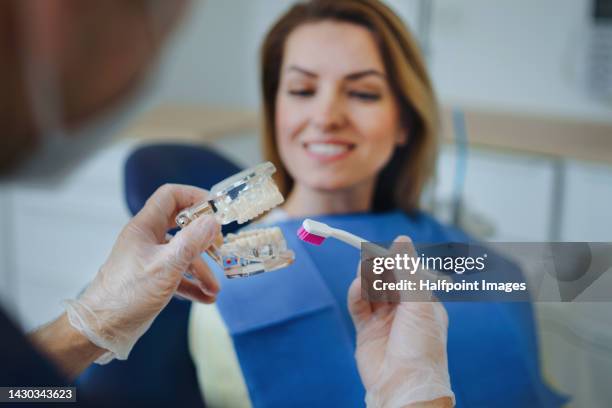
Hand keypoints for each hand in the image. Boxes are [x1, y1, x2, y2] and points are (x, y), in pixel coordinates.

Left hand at [63, 184, 220, 362]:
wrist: (101, 330)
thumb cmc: (126, 296)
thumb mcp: (165, 267)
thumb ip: (191, 242)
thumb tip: (213, 221)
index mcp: (144, 227)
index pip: (171, 196)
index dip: (195, 197)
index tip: (215, 210)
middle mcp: (146, 239)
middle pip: (181, 225)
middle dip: (204, 237)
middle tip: (220, 247)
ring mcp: (149, 259)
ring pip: (182, 254)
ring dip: (202, 270)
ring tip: (215, 288)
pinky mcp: (151, 279)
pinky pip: (178, 275)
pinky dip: (193, 284)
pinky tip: (206, 297)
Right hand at [348, 236, 453, 406]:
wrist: (404, 384)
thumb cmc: (421, 345)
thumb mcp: (420, 302)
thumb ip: (408, 270)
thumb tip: (401, 240)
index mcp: (424, 302)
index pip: (408, 272)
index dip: (396, 260)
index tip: (384, 248)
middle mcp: (404, 309)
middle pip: (387, 278)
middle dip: (379, 267)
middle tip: (370, 256)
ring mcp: (384, 319)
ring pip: (371, 289)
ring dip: (367, 278)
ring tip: (364, 272)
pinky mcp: (366, 329)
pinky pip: (358, 305)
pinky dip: (356, 294)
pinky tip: (357, 289)